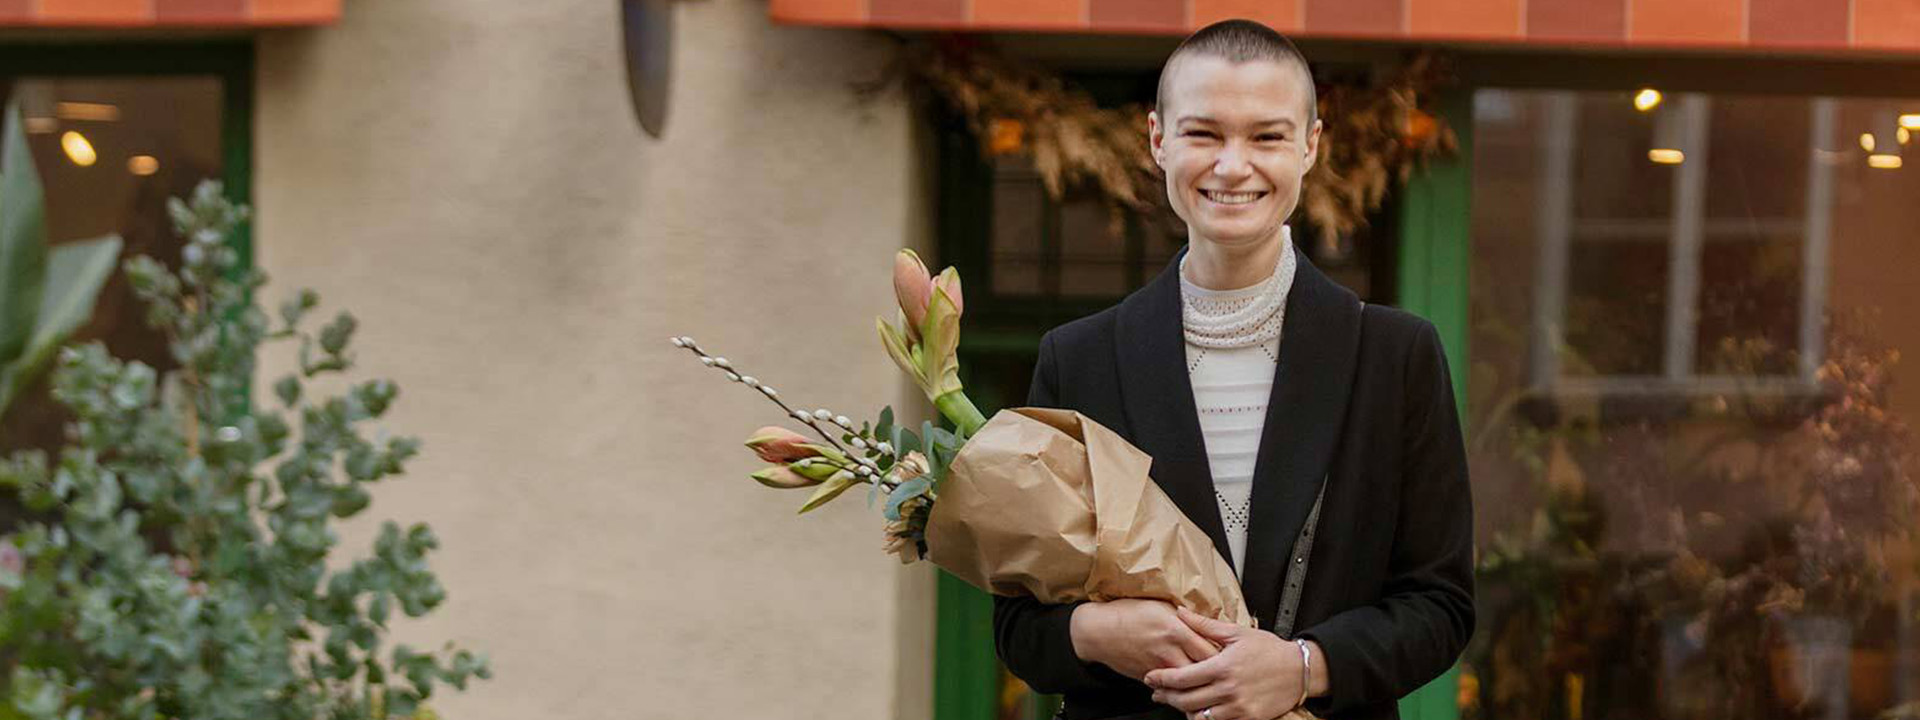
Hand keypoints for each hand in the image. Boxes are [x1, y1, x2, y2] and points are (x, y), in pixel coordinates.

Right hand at [1068, 599, 1219, 680]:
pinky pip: (1171, 690)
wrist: (1099, 630)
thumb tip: (1209, 627)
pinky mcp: (1149, 678)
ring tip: (1213, 690)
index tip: (1234, 658)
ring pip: (1189, 685)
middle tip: (1229, 677)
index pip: (1211, 648)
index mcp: (1177, 629)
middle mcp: (1170, 651)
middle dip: (1218, 675)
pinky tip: (1190, 693)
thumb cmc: (1130, 613)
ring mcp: (1159, 667)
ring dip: (1201, 688)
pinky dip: (1181, 692)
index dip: (1226, 656)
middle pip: (1204, 670)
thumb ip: (1187, 619)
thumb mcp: (1162, 607)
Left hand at [1143, 608, 1316, 719]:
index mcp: (1222, 666)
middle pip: (1186, 700)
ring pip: (1200, 716)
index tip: (1151, 678)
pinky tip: (1199, 712)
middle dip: (1167, 697)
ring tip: (1176, 703)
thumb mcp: (1236, 632)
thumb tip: (1180, 612)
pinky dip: (1204, 719)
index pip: (1182, 677)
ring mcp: (1238, 707)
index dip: (1162, 679)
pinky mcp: (1248, 718)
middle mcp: (1228, 689)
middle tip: (1157, 693)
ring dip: (1184, 711)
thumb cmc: (1269, 649)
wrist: (1299, 670)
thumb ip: (1205, 625)